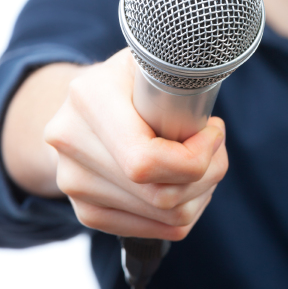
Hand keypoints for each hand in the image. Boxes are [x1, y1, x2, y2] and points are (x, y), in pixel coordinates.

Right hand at [44, 49, 227, 239]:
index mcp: (89, 98)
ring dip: (200, 193)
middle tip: (216, 145)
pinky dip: (182, 212)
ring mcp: (74, 183)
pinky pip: (153, 231)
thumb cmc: (129, 77)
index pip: (145, 160)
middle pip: (160, 194)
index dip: (193, 158)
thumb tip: (206, 108)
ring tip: (205, 162)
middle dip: (207, 174)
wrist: (80, 104)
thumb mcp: (150, 57)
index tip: (213, 132)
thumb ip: (176, 74)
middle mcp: (71, 143)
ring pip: (163, 218)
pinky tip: (187, 183)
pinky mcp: (86, 211)